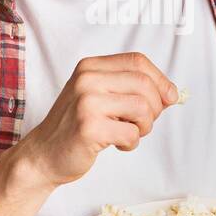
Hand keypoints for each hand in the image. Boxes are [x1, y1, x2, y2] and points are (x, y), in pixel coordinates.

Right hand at [16, 52, 178, 190]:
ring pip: (142, 108)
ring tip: (129, 133)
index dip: (160, 80)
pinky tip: (118, 144)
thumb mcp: (98, 96)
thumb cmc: (76, 126)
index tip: (168, 97)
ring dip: (144, 127)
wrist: (43, 155)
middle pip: (144, 84)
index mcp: (89, 66)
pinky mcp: (89, 128)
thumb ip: (129, 88)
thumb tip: (171, 94)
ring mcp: (86, 103)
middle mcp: (86, 79)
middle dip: (154, 108)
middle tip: (142, 123)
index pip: (138, 61)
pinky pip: (132, 133)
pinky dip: (132, 143)